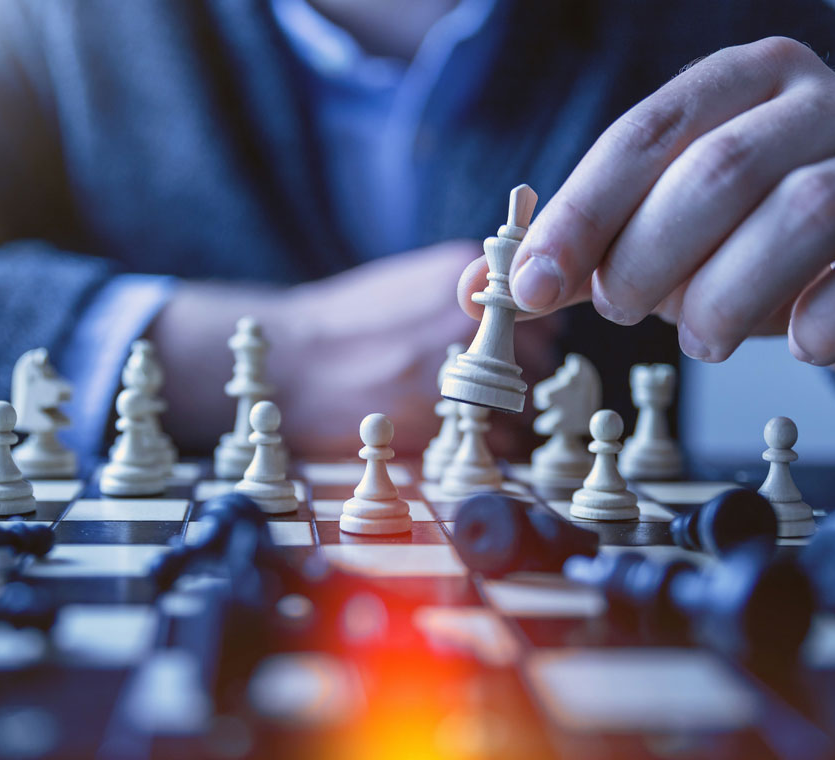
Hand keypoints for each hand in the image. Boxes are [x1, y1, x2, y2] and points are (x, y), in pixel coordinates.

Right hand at [153, 242, 558, 456]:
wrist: (290, 363)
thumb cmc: (345, 325)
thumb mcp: (409, 283)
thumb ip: (465, 295)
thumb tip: (515, 315)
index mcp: (463, 276)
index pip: (544, 311)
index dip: (530, 338)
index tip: (512, 352)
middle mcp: (468, 319)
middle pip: (539, 359)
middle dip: (519, 378)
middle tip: (483, 389)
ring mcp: (457, 368)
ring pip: (523, 404)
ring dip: (507, 415)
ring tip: (465, 414)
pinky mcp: (440, 419)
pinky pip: (500, 441)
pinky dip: (490, 446)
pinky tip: (455, 435)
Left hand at [458, 37, 834, 379]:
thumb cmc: (755, 246)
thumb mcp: (661, 237)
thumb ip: (580, 255)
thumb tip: (480, 286)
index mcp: (745, 83)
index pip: (647, 133)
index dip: (581, 212)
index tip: (532, 285)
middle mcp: (824, 107)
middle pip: (721, 168)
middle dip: (649, 256)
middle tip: (624, 310)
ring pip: (805, 214)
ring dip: (726, 296)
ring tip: (698, 338)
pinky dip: (825, 323)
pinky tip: (799, 343)